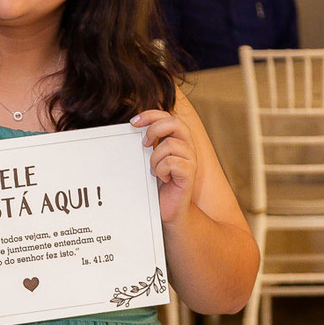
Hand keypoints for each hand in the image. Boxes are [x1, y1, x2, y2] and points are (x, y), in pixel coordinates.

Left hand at [131, 108, 197, 226]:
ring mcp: (190, 159)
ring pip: (170, 144)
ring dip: (155, 158)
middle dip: (155, 129)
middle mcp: (187, 146)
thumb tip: (133, 128)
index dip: (150, 115)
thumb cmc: (160, 185)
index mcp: (178, 139)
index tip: (133, 122)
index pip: (167, 116)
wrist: (170, 209)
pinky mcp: (189, 173)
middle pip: (175, 122)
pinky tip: (163, 178)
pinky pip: (171, 162)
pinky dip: (161, 170)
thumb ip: (149, 143)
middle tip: (144, 144)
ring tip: (154, 170)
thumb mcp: (152, 159)